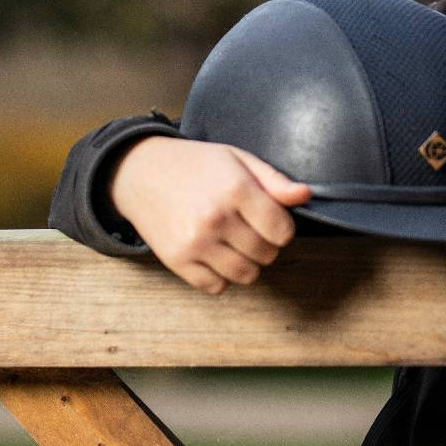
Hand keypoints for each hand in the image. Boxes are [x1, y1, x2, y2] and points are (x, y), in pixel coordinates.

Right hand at [109, 136, 312, 294]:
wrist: (140, 173)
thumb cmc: (195, 164)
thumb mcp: (237, 159)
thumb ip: (274, 180)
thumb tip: (305, 195)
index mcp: (235, 189)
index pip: (282, 231)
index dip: (283, 228)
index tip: (271, 220)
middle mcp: (215, 218)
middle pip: (266, 254)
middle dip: (266, 245)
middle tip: (250, 230)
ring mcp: (194, 242)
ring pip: (245, 274)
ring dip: (248, 264)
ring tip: (236, 244)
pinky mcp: (177, 261)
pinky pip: (216, 287)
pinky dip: (222, 277)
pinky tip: (216, 255)